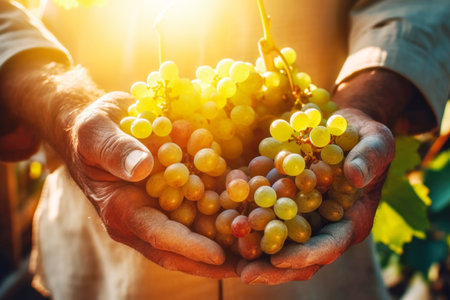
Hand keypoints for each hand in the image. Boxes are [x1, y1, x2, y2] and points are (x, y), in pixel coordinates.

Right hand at [65, 91, 235, 277]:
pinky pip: (204, 205)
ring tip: (259, 247)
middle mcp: (147, 216)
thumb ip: (115, 151)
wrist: (104, 124)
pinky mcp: (178, 191)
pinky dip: (226, 208)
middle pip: (183, 246)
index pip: (158, 236)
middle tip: (251, 265)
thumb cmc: (92, 131)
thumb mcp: (95, 134)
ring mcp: (165, 206)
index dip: (188, 247)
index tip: (218, 256)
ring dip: (228, 238)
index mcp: (123, 210)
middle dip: (216, 258)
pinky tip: (251, 208)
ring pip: (198, 229)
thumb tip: (143, 168)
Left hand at [239, 69, 410, 284]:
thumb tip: (356, 176)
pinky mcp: (288, 202)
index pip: (330, 245)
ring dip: (257, 251)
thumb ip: (370, 157)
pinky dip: (251, 221)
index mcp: (351, 219)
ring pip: (281, 241)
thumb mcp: (377, 140)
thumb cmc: (366, 136)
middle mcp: (326, 224)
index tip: (280, 261)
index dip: (306, 255)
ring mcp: (305, 215)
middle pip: (301, 254)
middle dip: (274, 268)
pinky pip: (269, 216)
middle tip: (246, 274)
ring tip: (232, 261)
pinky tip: (229, 222)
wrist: (344, 129)